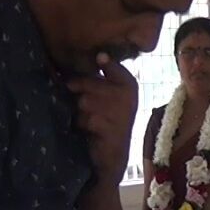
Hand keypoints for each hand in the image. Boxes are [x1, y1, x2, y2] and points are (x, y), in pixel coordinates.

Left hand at [67, 53, 137, 185]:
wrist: (111, 155)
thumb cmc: (105, 120)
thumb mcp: (106, 93)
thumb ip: (103, 74)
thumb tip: (99, 54)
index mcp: (129, 85)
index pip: (108, 67)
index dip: (93, 74)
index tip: (90, 84)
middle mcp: (129, 97)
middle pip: (88, 83)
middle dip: (80, 95)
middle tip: (85, 106)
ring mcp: (122, 114)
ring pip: (85, 102)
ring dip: (81, 112)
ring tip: (88, 120)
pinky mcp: (112, 130)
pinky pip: (86, 119)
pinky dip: (83, 125)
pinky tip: (89, 130)